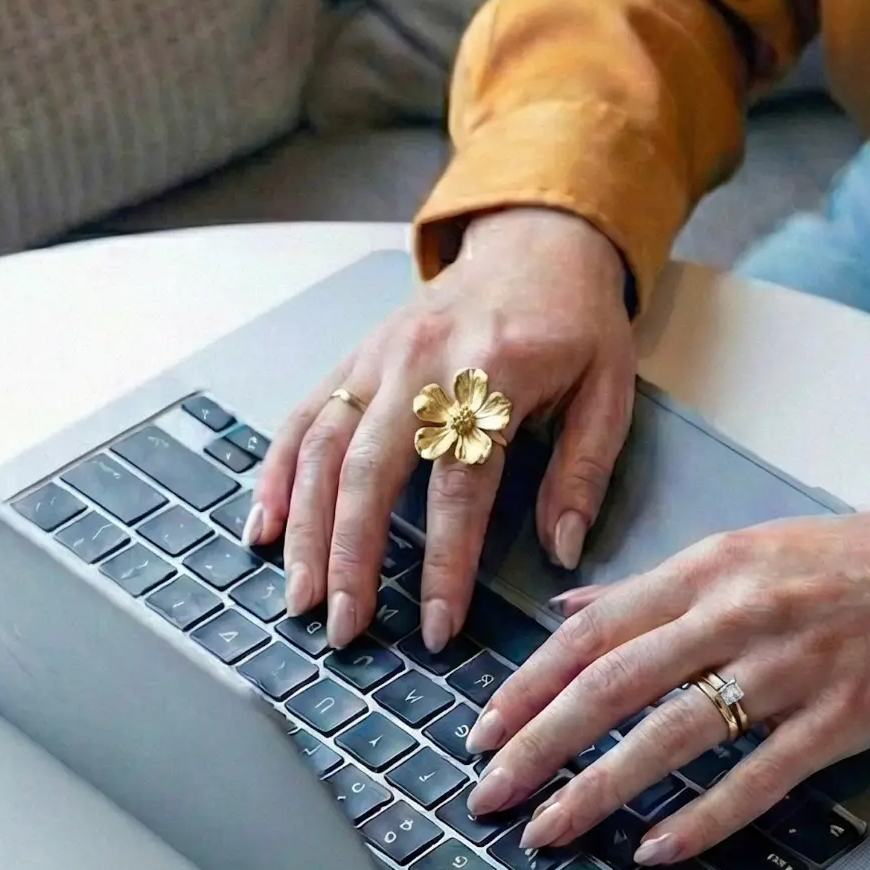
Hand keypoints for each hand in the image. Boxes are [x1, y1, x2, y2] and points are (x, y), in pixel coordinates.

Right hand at [252, 209, 634, 649]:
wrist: (536, 240)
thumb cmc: (575, 321)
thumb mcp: (608, 389)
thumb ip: (584, 471)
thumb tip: (562, 551)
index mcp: (494, 371)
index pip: (460, 486)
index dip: (446, 564)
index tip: (437, 628)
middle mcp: (422, 361)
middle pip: (370, 472)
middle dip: (351, 558)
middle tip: (345, 628)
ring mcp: (378, 356)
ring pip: (321, 449)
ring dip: (303, 530)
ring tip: (299, 599)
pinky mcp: (354, 357)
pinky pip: (302, 419)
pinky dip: (274, 474)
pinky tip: (261, 529)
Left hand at [464, 491, 869, 863]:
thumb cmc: (866, 561)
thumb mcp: (752, 549)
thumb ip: (658, 587)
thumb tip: (570, 609)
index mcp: (714, 566)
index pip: (595, 630)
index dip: (528, 685)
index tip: (481, 731)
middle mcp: (743, 611)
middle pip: (614, 684)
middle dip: (538, 745)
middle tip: (486, 795)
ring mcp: (794, 667)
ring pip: (673, 734)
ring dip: (598, 789)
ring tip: (548, 831)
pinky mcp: (844, 718)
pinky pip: (758, 778)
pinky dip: (701, 819)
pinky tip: (655, 850)